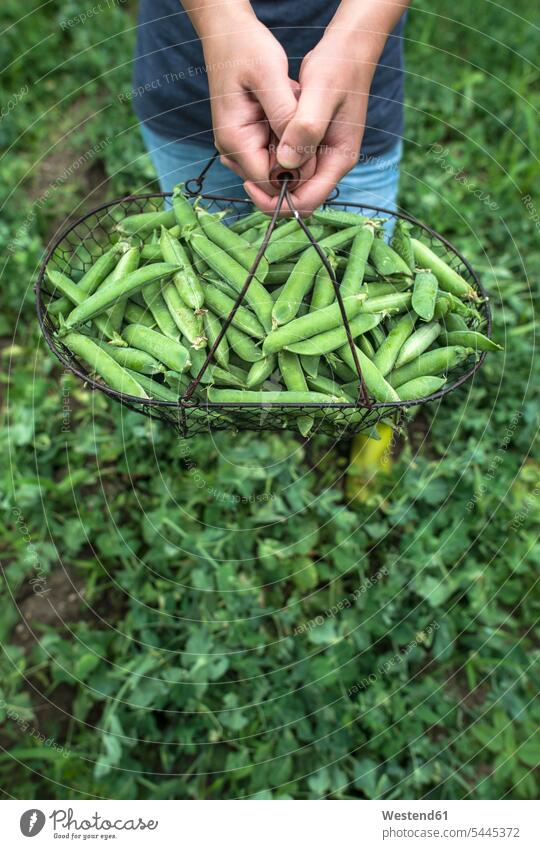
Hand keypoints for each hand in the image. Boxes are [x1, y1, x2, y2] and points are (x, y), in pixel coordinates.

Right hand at [201, 13, 313, 194]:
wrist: (227, 32)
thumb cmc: (246, 48)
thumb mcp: (270, 75)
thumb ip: (284, 116)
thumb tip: (297, 156)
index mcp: (235, 141)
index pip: (270, 183)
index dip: (296, 172)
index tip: (314, 141)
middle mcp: (232, 151)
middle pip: (274, 177)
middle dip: (296, 153)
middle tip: (301, 112)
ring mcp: (238, 147)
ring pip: (277, 165)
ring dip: (292, 142)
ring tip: (291, 104)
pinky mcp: (246, 140)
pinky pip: (275, 150)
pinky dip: (287, 134)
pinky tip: (287, 106)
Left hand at [244, 29, 373, 214]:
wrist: (349, 49)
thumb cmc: (338, 66)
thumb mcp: (320, 93)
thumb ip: (305, 129)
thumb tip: (286, 163)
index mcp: (338, 160)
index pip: (307, 202)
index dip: (277, 201)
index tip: (250, 181)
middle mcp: (331, 164)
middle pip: (297, 198)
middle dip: (270, 192)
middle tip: (242, 171)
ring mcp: (322, 155)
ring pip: (291, 182)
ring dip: (269, 174)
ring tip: (247, 153)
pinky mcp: (313, 145)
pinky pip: (289, 164)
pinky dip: (272, 158)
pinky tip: (257, 140)